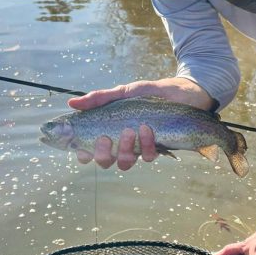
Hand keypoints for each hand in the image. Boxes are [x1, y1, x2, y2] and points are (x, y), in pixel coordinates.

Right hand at [67, 77, 213, 170]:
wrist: (183, 93)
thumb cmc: (151, 93)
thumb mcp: (124, 92)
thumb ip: (100, 98)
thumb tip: (72, 103)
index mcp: (112, 131)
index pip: (91, 150)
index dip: (83, 154)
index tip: (82, 150)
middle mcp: (124, 143)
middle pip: (105, 161)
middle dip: (102, 154)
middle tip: (105, 138)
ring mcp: (140, 148)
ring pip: (125, 162)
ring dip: (125, 150)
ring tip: (131, 131)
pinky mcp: (158, 149)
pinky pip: (148, 156)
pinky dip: (146, 145)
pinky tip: (148, 129)